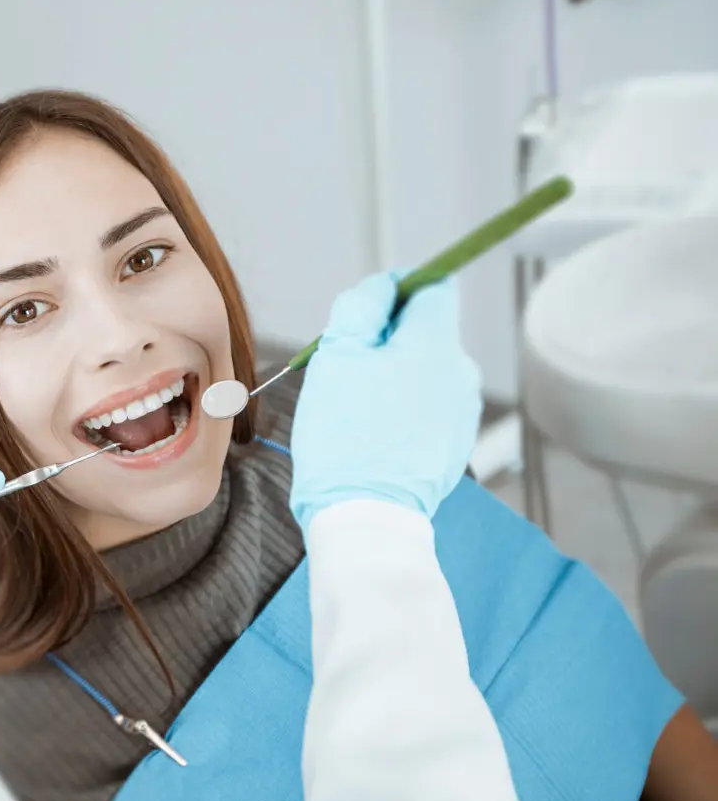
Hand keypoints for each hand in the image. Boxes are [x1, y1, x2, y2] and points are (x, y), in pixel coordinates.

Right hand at [289, 272, 482, 534]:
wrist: (365, 515)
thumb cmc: (344, 436)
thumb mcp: (336, 356)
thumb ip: (361, 307)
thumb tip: (384, 285)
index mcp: (435, 343)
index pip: (434, 286)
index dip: (399, 290)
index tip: (367, 314)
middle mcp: (461, 372)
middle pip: (427, 331)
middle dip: (389, 340)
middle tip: (349, 370)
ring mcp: (463, 411)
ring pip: (426, 371)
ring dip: (395, 376)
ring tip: (358, 409)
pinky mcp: (455, 444)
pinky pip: (429, 408)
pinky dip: (404, 410)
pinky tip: (376, 435)